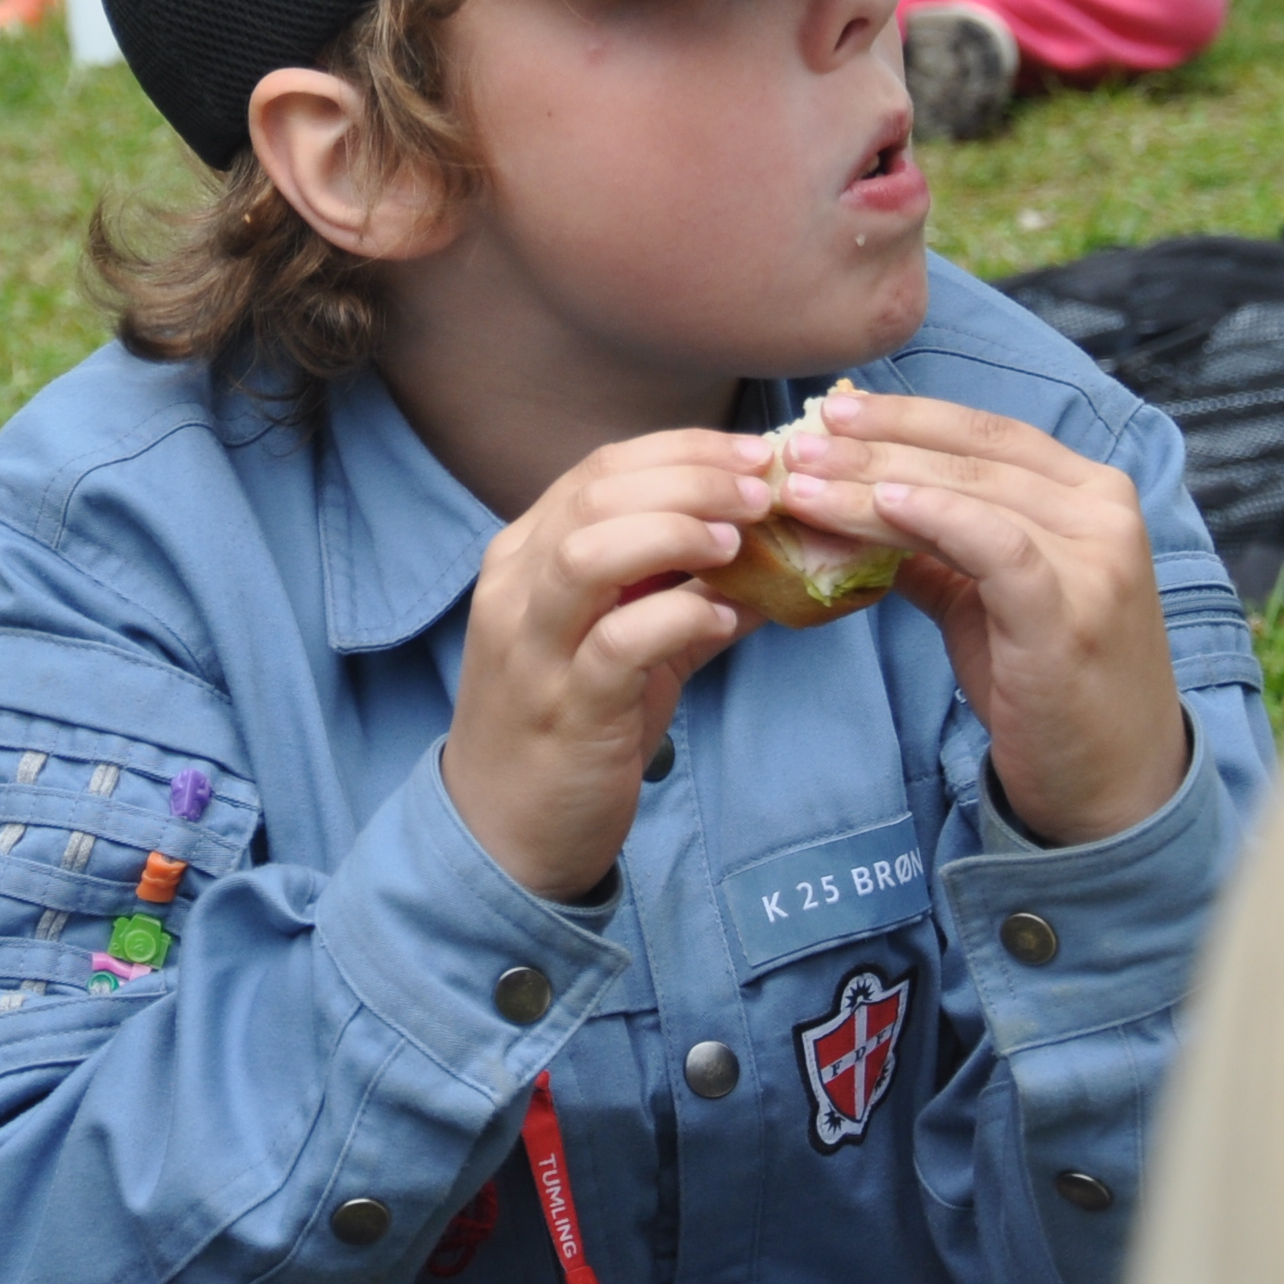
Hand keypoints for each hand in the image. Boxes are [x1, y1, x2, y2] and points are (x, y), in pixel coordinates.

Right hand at [442, 431, 770, 900]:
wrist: (503, 832)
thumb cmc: (567, 726)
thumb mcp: (622, 646)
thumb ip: (686, 597)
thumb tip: (780, 559)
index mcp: (525, 557)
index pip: (599, 469)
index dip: (684, 452)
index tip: (758, 455)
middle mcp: (517, 589)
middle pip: (598, 495)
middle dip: (692, 478)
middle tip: (765, 489)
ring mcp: (534, 648)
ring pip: (590, 553)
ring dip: (674, 532)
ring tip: (738, 543)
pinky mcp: (564, 708)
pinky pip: (617, 644)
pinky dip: (677, 617)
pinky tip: (724, 619)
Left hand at [779, 390, 1185, 847]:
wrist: (1110, 784)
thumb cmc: (1047, 686)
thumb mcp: (988, 598)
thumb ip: (936, 546)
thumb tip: (853, 504)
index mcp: (1088, 493)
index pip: (987, 431)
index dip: (907, 415)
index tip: (832, 408)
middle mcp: (1102, 512)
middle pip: (971, 456)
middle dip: (875, 444)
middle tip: (798, 442)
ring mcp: (1094, 560)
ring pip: (970, 494)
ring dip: (876, 482)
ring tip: (805, 481)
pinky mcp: (1069, 613)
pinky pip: (994, 546)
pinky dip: (934, 517)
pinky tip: (877, 507)